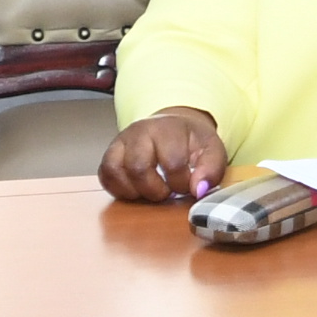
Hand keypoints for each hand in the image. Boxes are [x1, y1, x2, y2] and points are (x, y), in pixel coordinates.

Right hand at [98, 107, 227, 203]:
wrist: (172, 126)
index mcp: (167, 128)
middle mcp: (139, 131)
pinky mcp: (110, 154)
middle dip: (156, 190)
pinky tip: (137, 190)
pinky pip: (105, 175)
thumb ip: (211, 169)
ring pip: (116, 171)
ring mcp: (121, 141)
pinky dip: (119, 189)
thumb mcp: (211, 150)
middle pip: (138, 168)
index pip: (172, 162)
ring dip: (136, 191)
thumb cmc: (191, 141)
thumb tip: (198, 190)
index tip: (187, 185)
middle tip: (168, 191)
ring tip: (152, 190)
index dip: (181, 183)